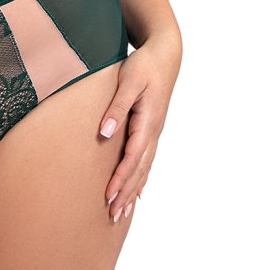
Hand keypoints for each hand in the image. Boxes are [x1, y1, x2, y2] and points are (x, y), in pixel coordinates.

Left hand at [97, 29, 181, 221]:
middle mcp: (154, 131)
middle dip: (126, 193)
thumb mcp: (128, 82)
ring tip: (121, 211)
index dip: (120, 178)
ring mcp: (155, 131)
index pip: (132, 158)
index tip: (108, 196)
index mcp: (147, 122)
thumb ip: (116, 107)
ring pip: (144, 167)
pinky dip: (141, 177)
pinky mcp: (152, 127)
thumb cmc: (144, 65)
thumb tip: (105, 133)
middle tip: (112, 215)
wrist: (165, 54)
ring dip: (132, 190)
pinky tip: (137, 190)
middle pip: (140, 170)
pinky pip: (147, 159)